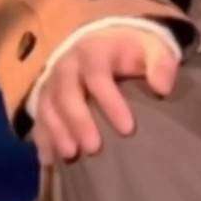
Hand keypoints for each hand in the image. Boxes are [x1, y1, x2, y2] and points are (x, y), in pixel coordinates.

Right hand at [30, 27, 178, 165]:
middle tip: (94, 148)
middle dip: (78, 120)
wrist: (103, 40)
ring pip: (47, 106)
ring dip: (57, 131)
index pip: (97, 75)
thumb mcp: (152, 47)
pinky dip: (42, 139)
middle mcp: (68, 65)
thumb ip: (161, 63)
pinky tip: (50, 160)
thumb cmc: (131, 50)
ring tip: (71, 155)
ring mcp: (53, 82)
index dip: (110, 102)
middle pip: (66, 92)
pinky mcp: (45, 98)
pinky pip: (38, 118)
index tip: (128, 129)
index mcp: (94, 51)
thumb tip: (162, 88)